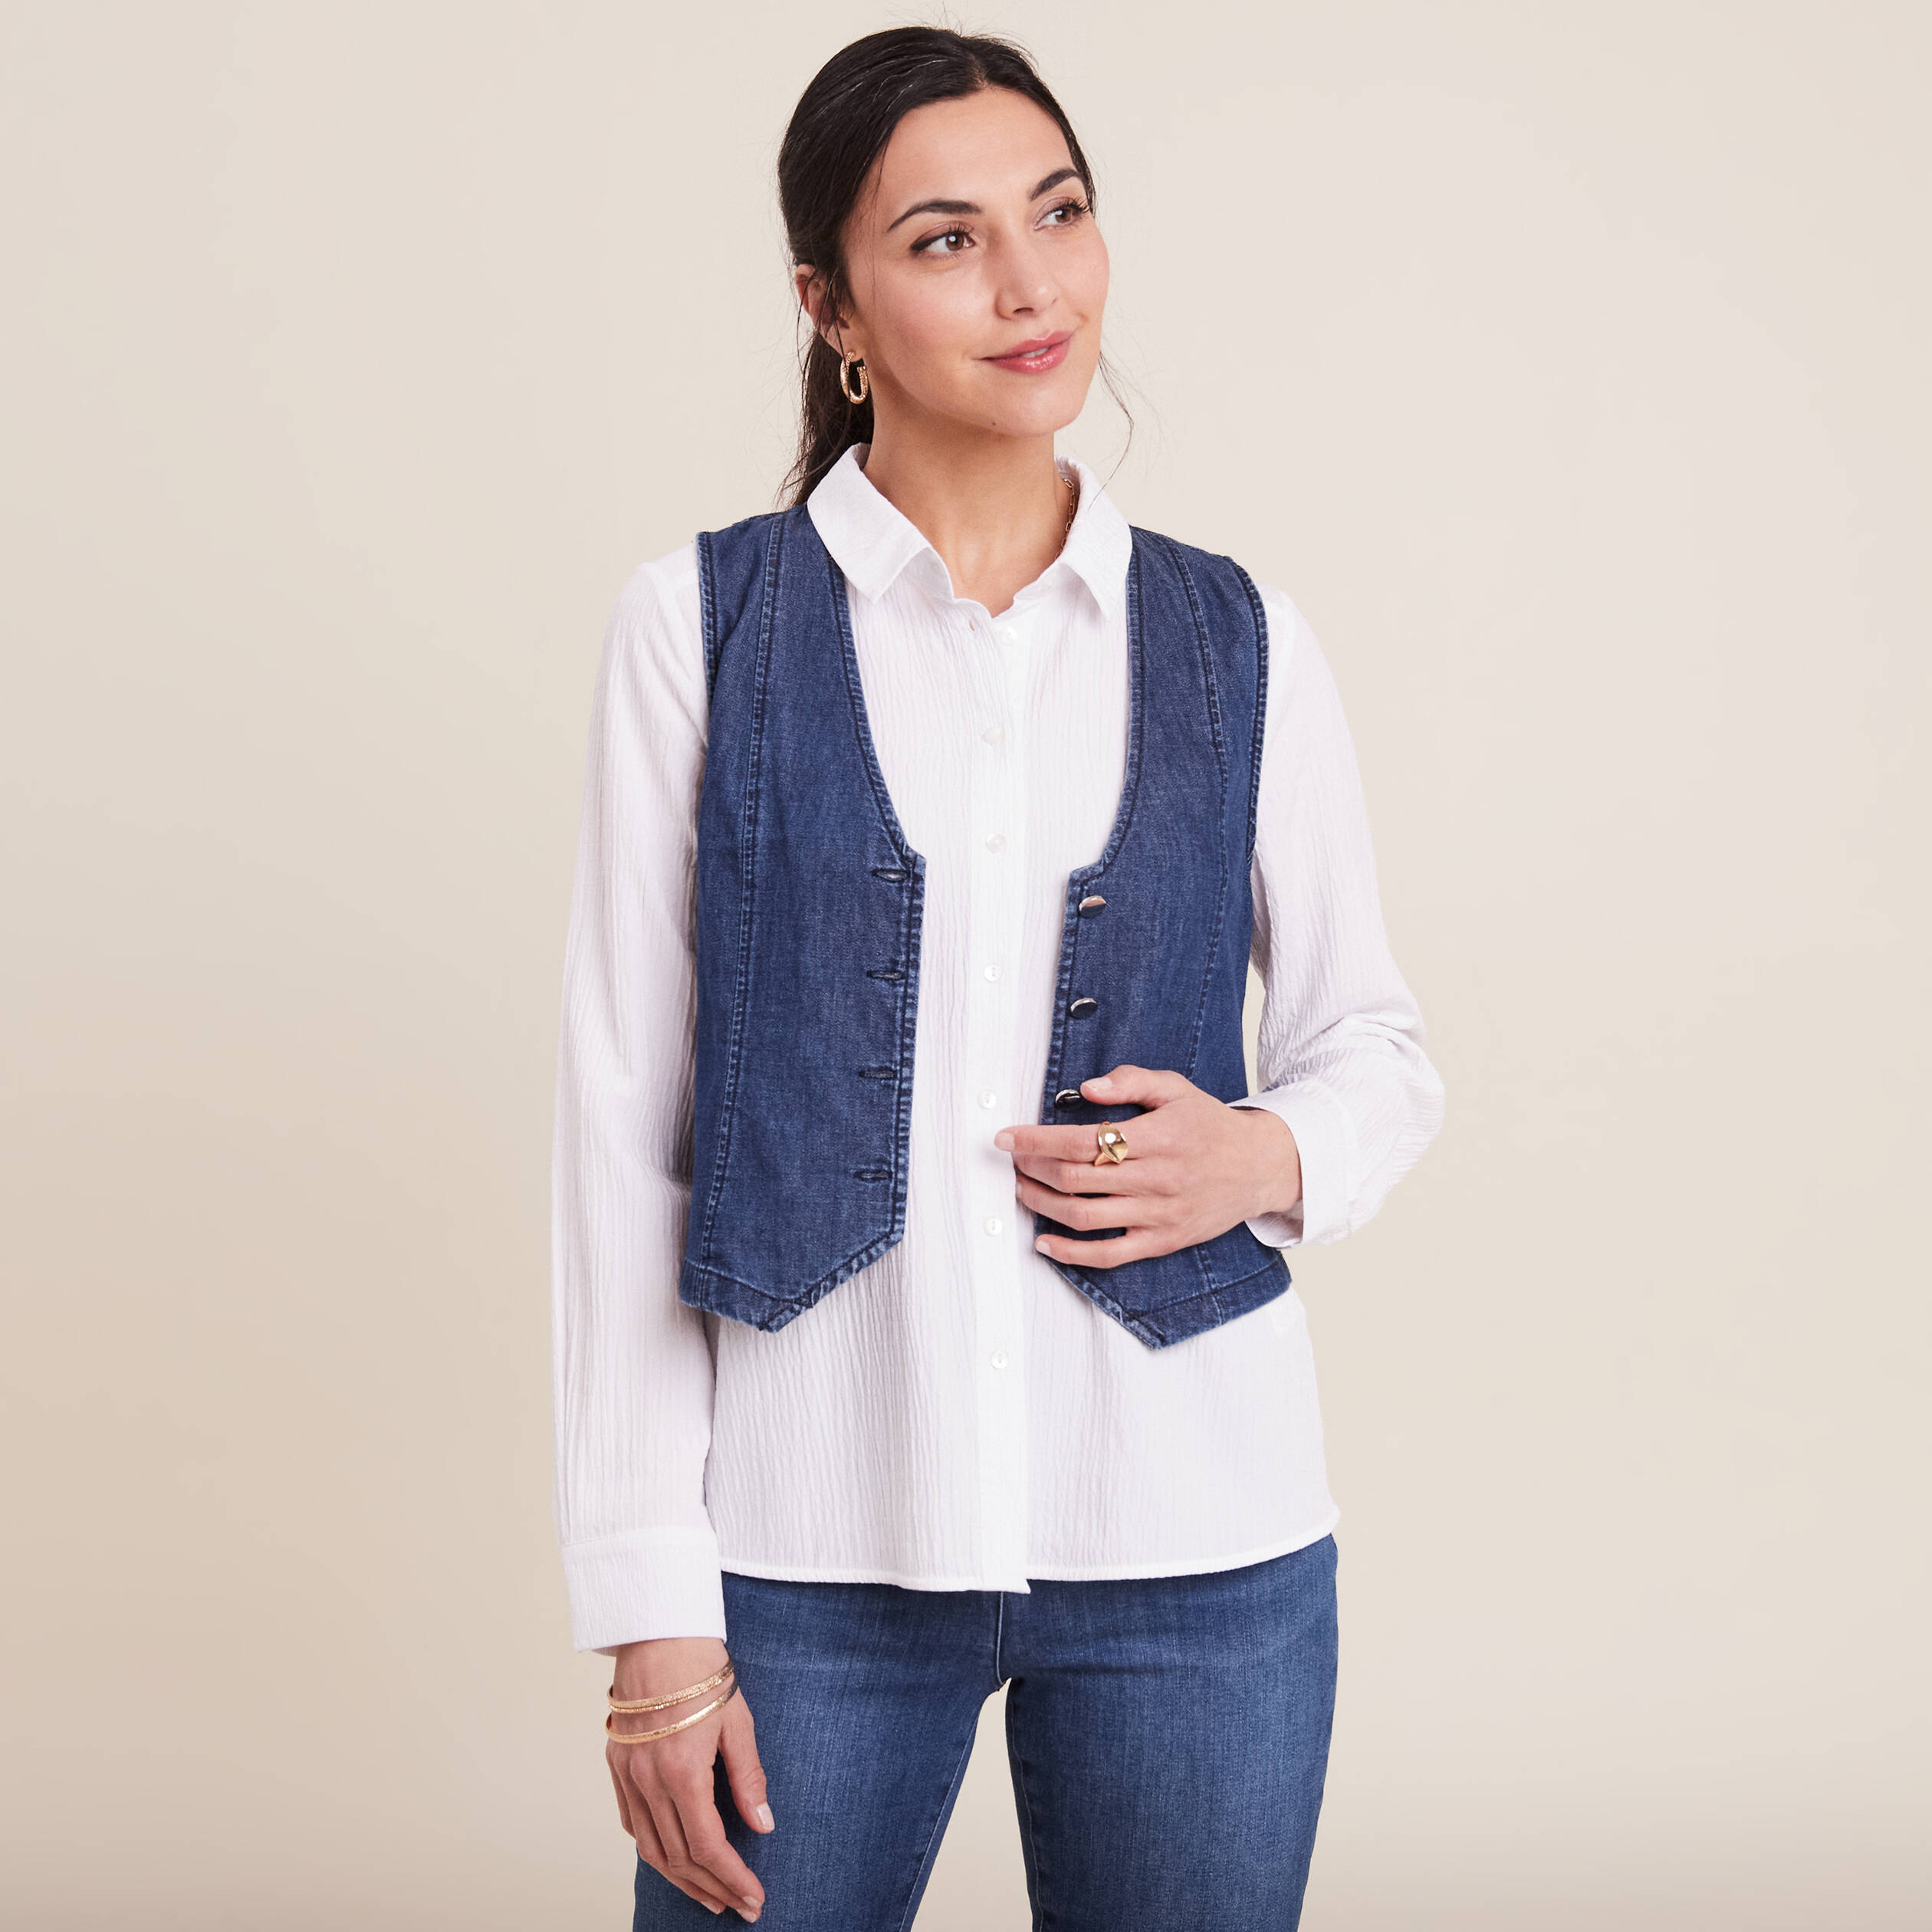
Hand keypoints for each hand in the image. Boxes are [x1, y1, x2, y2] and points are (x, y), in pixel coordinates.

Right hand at [607, 1637, 772, 1920]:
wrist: (659, 1631)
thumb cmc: (703, 1671)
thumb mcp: (739, 1721)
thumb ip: (749, 1777)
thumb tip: (763, 1825)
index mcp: (682, 1770)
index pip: (708, 1845)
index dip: (732, 1878)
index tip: (754, 1897)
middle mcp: (648, 1779)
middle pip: (678, 1856)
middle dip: (712, 1888)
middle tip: (740, 1907)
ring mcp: (627, 1773)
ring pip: (650, 1848)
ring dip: (682, 1878)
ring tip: (710, 1896)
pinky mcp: (616, 1763)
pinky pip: (631, 1822)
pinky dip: (653, 1848)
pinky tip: (674, 1858)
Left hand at [995, 1064, 1301, 1269]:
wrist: (1260, 1166)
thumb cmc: (1210, 1125)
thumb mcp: (1176, 1089)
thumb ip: (1131, 1081)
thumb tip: (1086, 1088)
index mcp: (1157, 1137)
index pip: (1082, 1141)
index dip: (1036, 1140)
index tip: (1007, 1137)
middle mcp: (1156, 1178)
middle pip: (1076, 1179)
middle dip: (1033, 1169)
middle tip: (1012, 1160)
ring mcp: (1159, 1214)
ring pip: (1085, 1217)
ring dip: (1042, 1205)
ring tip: (1021, 1190)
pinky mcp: (1162, 1241)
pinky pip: (1109, 1254)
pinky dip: (1071, 1253)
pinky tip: (1044, 1243)